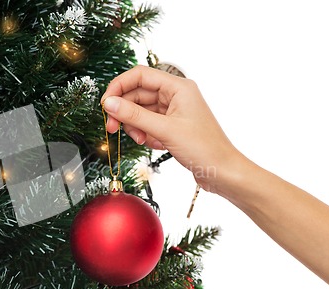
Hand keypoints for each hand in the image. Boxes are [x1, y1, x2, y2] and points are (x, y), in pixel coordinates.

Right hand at [101, 65, 242, 191]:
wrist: (222, 172)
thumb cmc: (204, 148)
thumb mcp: (164, 130)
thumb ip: (134, 115)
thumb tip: (110, 103)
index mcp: (178, 87)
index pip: (139, 75)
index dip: (119, 87)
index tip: (105, 104)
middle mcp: (175, 95)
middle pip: (137, 94)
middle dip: (124, 111)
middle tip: (112, 128)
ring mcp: (173, 110)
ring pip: (141, 110)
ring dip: (134, 125)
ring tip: (140, 140)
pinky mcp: (171, 125)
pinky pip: (148, 123)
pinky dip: (144, 133)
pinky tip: (152, 144)